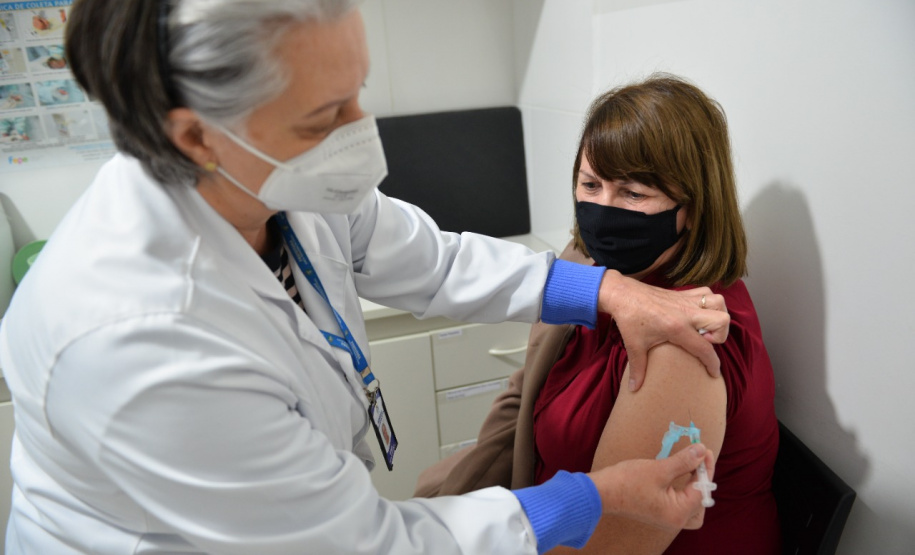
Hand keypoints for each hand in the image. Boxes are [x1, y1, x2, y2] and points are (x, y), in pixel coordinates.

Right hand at [588, 444, 715, 530]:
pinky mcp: (659, 512)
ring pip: (693, 507)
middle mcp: (675, 520)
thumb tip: (702, 450)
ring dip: (695, 489)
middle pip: (701, 503)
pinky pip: (681, 504)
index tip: (705, 449)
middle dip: (703, 481)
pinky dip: (685, 491)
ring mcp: (666, 518)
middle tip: (699, 459)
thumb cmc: (628, 481)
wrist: (602, 492)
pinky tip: (681, 476)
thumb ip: (684, 461)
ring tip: (692, 469)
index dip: (705, 468)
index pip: (702, 490)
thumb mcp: (659, 469)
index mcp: (678, 513)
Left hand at [598, 270, 729, 390]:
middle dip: (720, 335)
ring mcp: (686, 300)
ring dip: (717, 315)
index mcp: (676, 328)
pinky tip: (698, 313)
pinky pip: (707, 292)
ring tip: (704, 326)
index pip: (705, 348)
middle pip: (722, 320)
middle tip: (704, 341)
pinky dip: (709, 302)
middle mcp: (686, 312)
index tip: (713, 373)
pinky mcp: (683, 293)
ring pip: (718, 302)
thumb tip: (634, 389)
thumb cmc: (629, 319)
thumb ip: (638, 369)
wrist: (622, 294)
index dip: (713, 364)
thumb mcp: (633, 346)